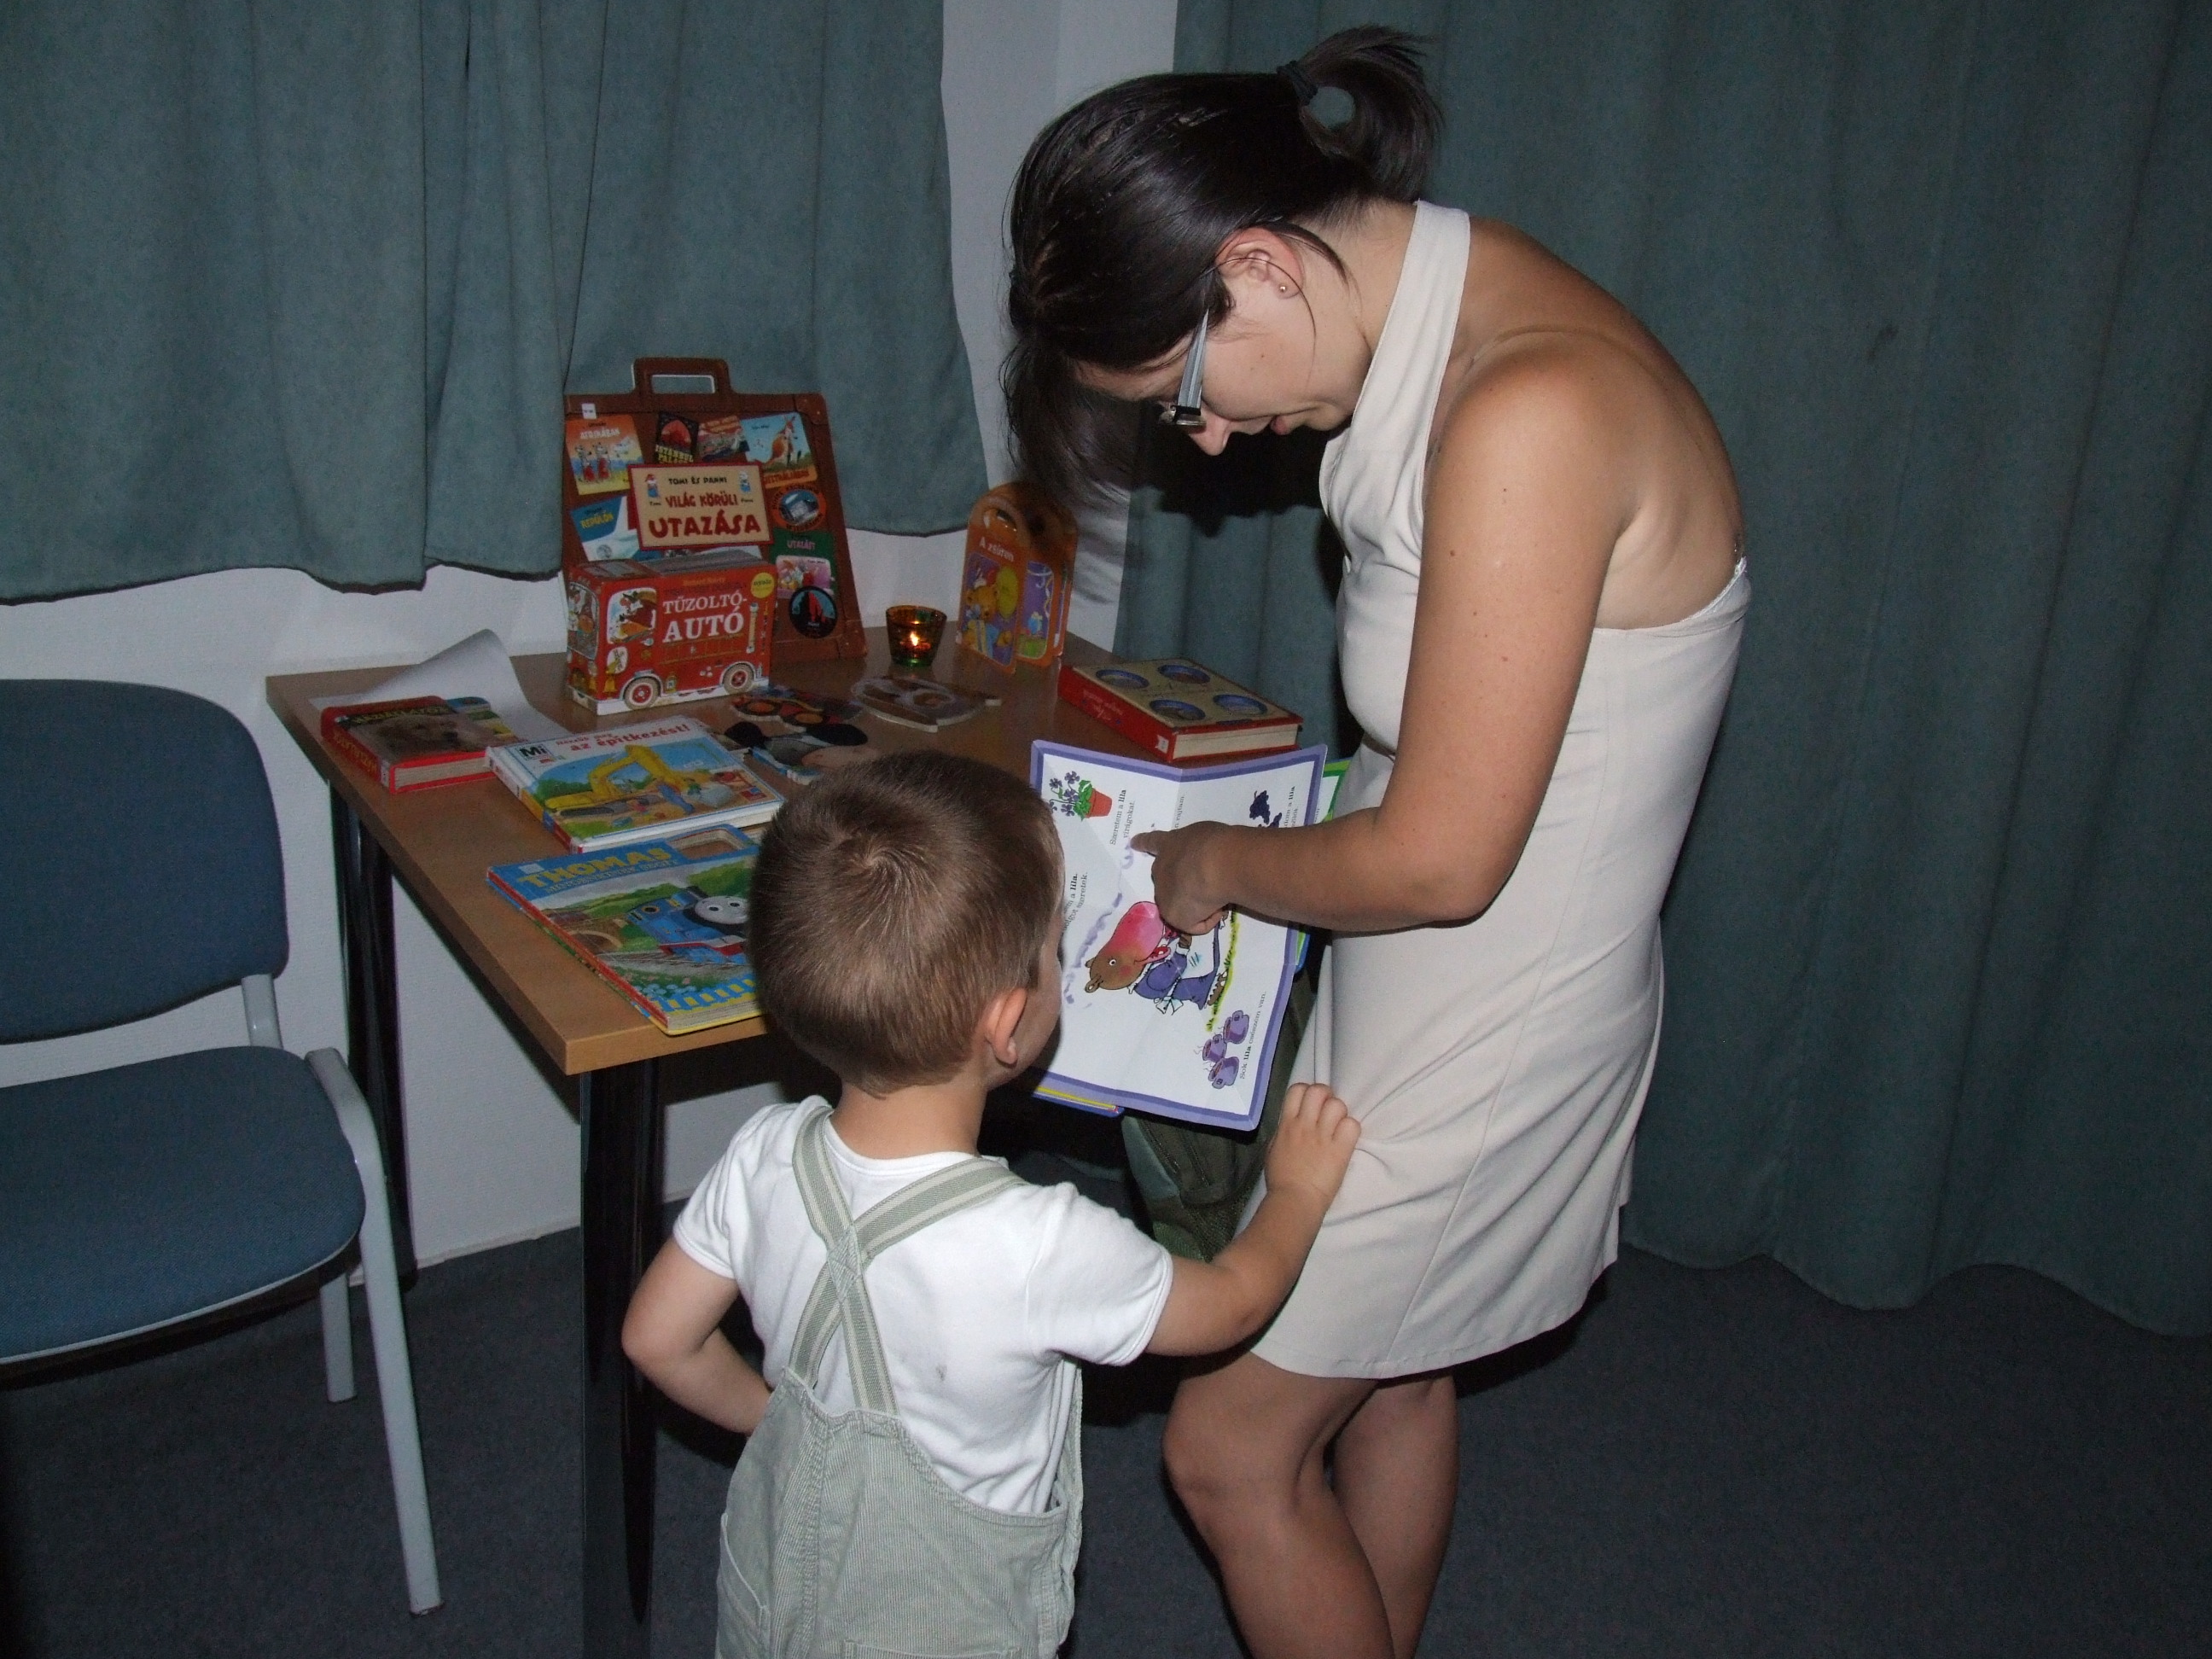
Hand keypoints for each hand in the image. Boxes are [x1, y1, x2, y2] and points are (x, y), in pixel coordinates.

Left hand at [1131, 821, 1232, 933]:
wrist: (1214, 864)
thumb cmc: (1215, 843)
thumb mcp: (1203, 835)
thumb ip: (1198, 848)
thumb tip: (1204, 863)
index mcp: (1169, 844)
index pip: (1153, 842)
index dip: (1143, 842)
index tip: (1133, 843)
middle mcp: (1161, 869)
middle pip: (1164, 880)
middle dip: (1180, 884)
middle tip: (1205, 885)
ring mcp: (1163, 895)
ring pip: (1181, 904)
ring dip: (1198, 904)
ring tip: (1217, 896)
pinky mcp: (1172, 916)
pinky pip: (1194, 923)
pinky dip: (1208, 919)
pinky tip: (1218, 908)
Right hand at [1263, 1083, 1359, 1210]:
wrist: (1295, 1199)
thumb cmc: (1281, 1179)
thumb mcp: (1273, 1149)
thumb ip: (1283, 1131)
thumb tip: (1291, 1123)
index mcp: (1286, 1124)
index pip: (1298, 1089)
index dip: (1308, 1092)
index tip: (1312, 1104)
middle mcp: (1305, 1125)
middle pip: (1319, 1090)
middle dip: (1326, 1096)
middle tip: (1328, 1112)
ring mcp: (1323, 1136)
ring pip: (1337, 1105)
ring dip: (1340, 1113)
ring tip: (1338, 1127)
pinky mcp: (1340, 1149)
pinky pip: (1351, 1125)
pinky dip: (1350, 1129)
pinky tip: (1345, 1139)